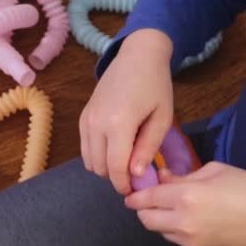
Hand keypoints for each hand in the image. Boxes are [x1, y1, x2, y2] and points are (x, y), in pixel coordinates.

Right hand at [79, 29, 173, 194]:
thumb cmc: (156, 86)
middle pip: (99, 168)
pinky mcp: (83, 117)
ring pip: (89, 161)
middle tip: (136, 173)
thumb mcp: (162, 118)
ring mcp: (86, 119)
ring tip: (127, 160)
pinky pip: (85, 148)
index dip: (125, 184)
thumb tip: (136, 174)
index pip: (115, 168)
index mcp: (118, 123)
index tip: (137, 189)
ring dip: (106, 168)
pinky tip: (117, 148)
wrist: (137, 56)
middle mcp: (96, 123)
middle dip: (116, 177)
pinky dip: (98, 155)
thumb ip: (148, 148)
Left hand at [124, 161, 245, 245]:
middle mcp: (182, 220)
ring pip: (157, 229)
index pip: (147, 197)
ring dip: (157, 217)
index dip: (136, 193)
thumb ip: (183, 175)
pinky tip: (186, 216)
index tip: (132, 190)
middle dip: (143, 207)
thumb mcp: (214, 171)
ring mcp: (188, 238)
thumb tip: (163, 177)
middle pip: (145, 218)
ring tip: (170, 205)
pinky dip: (171, 227)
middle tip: (150, 196)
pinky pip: (173, 238)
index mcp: (187, 195)